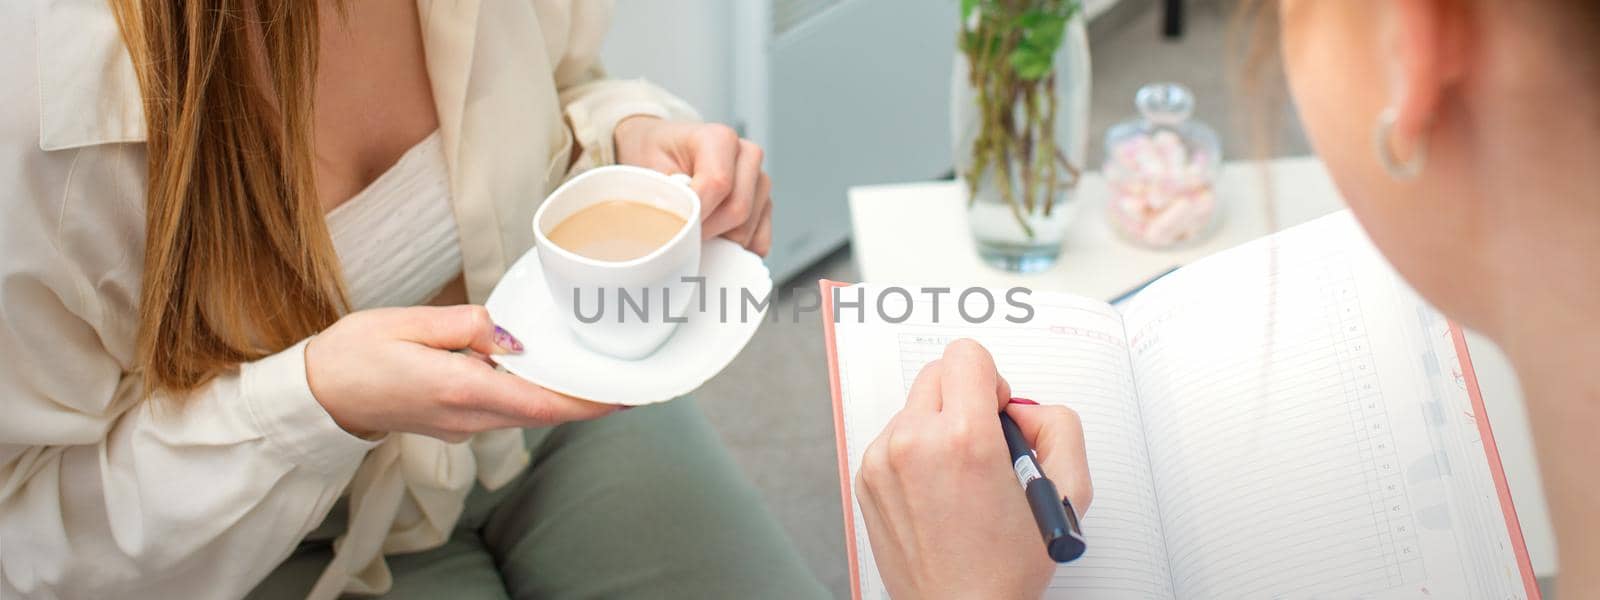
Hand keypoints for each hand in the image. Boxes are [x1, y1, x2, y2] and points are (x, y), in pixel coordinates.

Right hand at [304, 305, 618, 440]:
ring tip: (588, 369)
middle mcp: (466, 416)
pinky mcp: (453, 424)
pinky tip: (535, 371)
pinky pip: (502, 411)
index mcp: (458, 389)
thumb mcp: (408, 322)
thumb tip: (509, 333)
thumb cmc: (355, 353)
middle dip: (582, 399)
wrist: (318, 394)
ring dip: (555, 396)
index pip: (538, 404)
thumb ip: (466, 326)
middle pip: (540, 413)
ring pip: (522, 413)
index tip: (621, 396)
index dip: (584, 402)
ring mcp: (460, 426)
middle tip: (623, 379)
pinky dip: (525, 395)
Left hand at [612, 116, 772, 255]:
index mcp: (720, 139)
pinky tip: (714, 242)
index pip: (718, 183)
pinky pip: (760, 240)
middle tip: (680, 236)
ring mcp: (760, 180)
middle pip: (738, 209)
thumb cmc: (657, 157)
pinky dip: (735, 250)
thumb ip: (667, 196)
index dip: (697, 213)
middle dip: (707, 230)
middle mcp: (747, 156)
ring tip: (693, 232)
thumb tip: (678, 230)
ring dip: (719, 240)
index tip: (675, 229)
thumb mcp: (649, 168)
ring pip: (748, 228)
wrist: (664, 151)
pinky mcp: (765, 204)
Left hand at [856, 339, 1092, 599]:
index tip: (996, 411)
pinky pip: (893, 438)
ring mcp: (882, 460)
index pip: (967, 354)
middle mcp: (914, 442)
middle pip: (937, 373)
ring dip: (938, 426)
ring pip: (914, 407)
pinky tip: (936, 492)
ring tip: (960, 477)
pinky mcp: (866, 478)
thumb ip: (1056, 426)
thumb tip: (1024, 407)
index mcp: (963, 438)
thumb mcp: (1066, 492)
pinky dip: (915, 453)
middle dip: (965, 398)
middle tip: (983, 443)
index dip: (991, 380)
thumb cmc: (1005, 567)